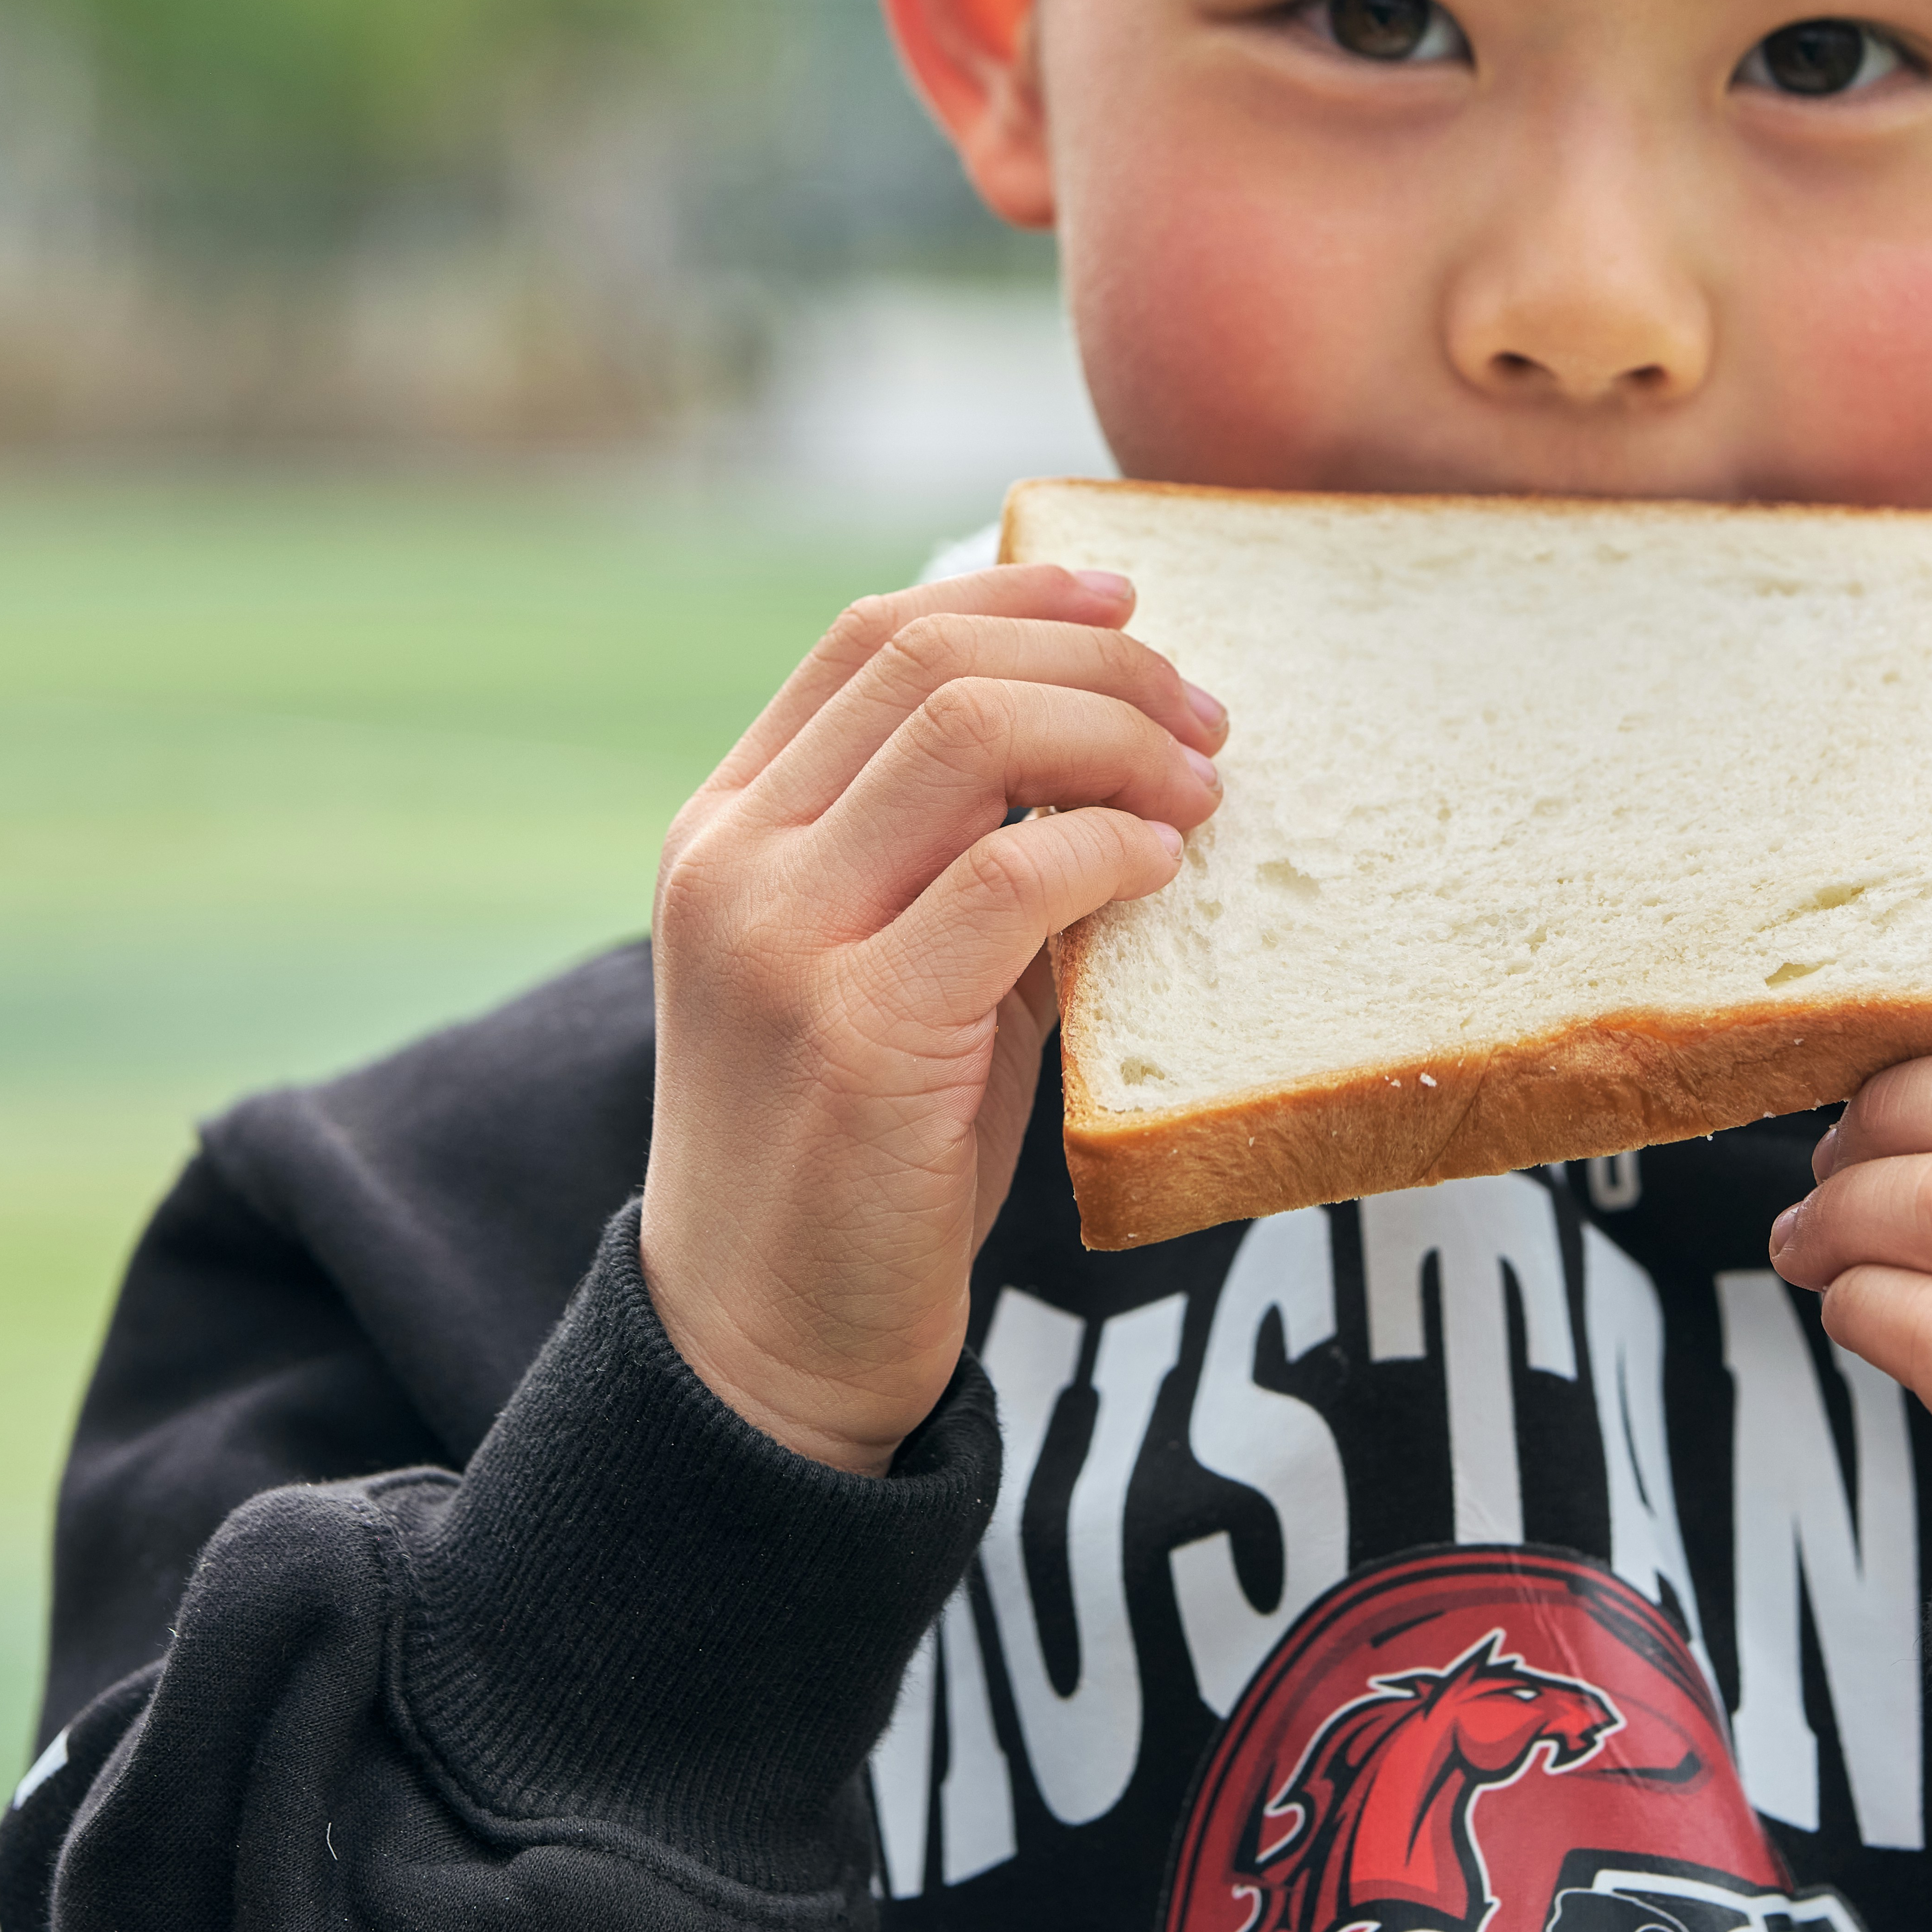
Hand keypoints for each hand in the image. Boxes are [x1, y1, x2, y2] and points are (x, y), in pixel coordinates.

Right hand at [640, 566, 1226, 1472]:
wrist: (765, 1337)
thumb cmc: (859, 1143)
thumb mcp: (884, 958)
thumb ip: (956, 848)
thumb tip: (1112, 739)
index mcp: (728, 826)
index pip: (873, 639)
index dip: (1012, 594)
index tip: (1125, 602)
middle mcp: (734, 862)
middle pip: (933, 666)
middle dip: (1096, 665)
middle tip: (1202, 715)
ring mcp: (779, 942)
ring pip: (972, 738)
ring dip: (1117, 741)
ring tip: (1201, 785)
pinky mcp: (854, 1032)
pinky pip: (1013, 878)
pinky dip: (1109, 848)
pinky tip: (1161, 869)